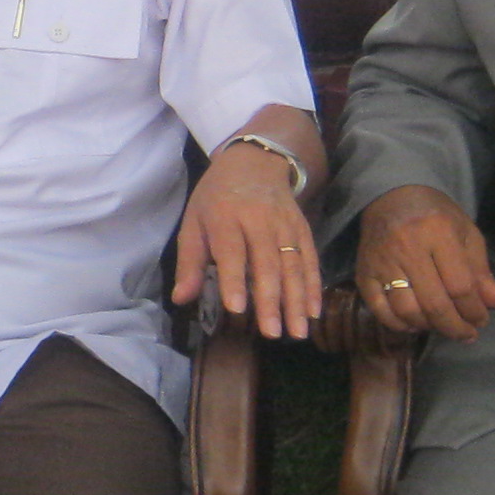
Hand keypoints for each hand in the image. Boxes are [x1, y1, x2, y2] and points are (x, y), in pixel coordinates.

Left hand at [170, 144, 319, 338]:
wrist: (254, 161)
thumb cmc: (216, 197)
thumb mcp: (194, 221)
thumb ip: (189, 262)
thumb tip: (181, 299)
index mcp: (225, 217)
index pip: (231, 252)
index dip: (234, 280)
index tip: (236, 309)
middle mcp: (258, 220)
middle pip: (266, 263)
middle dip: (271, 300)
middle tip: (272, 333)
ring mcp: (285, 224)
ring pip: (293, 264)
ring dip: (297, 300)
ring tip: (297, 332)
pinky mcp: (303, 228)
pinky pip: (310, 259)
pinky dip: (314, 286)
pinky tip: (313, 312)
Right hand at [353, 184, 494, 340]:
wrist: (391, 196)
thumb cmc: (436, 216)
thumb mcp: (466, 236)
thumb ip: (483, 273)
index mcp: (438, 233)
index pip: (460, 286)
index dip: (474, 311)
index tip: (481, 321)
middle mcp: (407, 247)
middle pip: (434, 304)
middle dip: (455, 327)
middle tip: (467, 334)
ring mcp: (381, 262)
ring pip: (407, 311)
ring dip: (429, 327)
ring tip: (443, 326)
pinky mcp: (363, 273)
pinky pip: (380, 311)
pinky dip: (400, 325)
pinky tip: (415, 324)